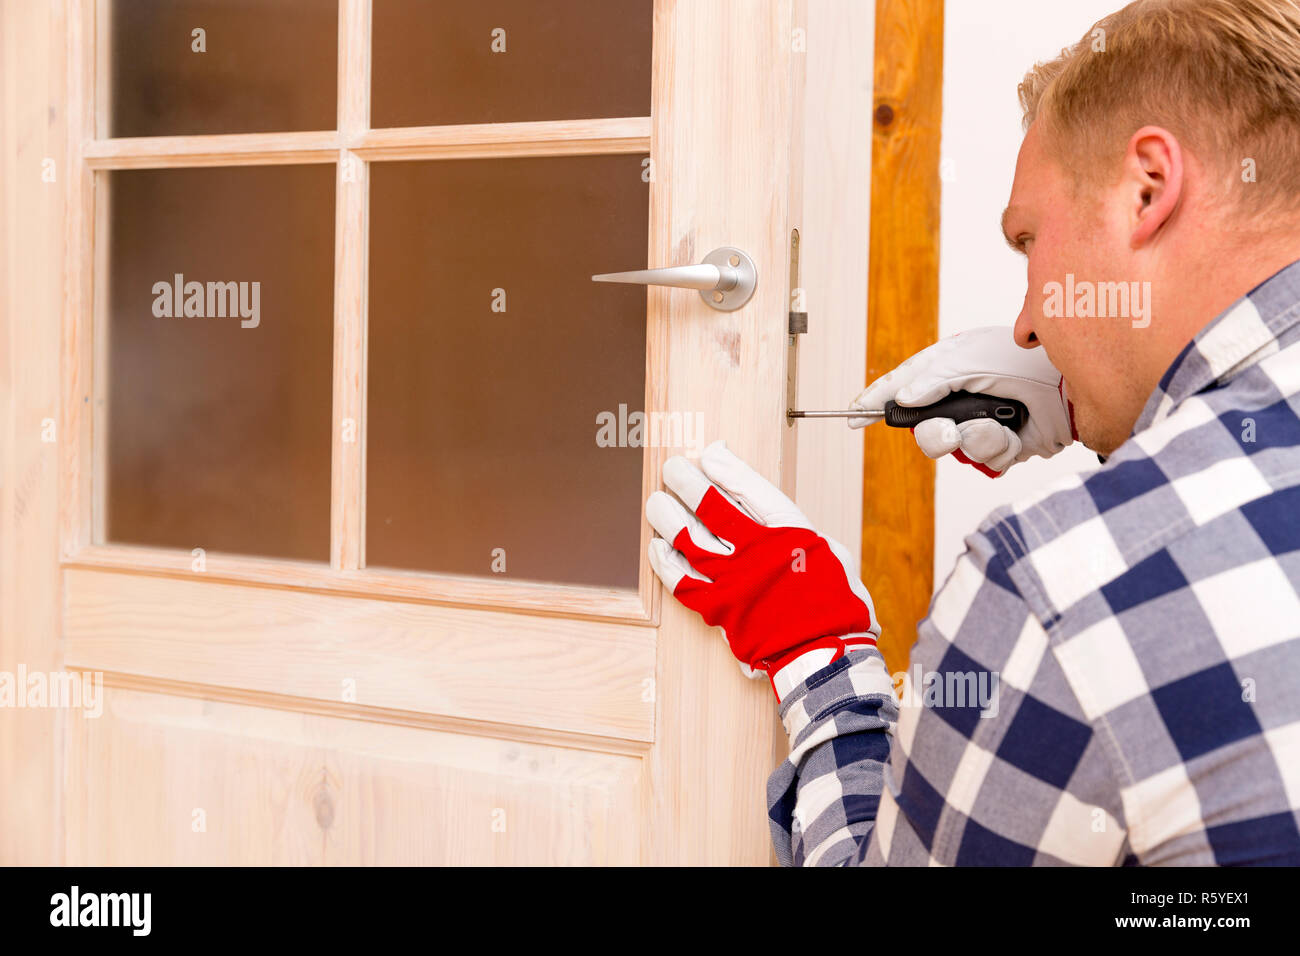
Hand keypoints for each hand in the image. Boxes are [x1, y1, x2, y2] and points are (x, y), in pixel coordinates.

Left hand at [645, 439, 878, 700]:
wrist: (827, 653)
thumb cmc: (833, 601)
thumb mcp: (827, 548)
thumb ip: (790, 521)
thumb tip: (764, 502)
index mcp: (789, 533)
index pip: (748, 489)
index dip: (724, 468)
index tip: (708, 454)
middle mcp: (757, 553)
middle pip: (709, 507)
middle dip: (686, 482)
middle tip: (673, 470)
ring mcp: (734, 581)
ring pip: (688, 539)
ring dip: (667, 517)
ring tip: (657, 502)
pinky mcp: (719, 609)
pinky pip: (681, 581)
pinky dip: (665, 562)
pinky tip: (657, 547)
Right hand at [848, 326, 1075, 476]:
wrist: (1072, 388)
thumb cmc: (1024, 361)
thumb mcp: (969, 360)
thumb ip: (932, 379)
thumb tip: (904, 399)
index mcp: (949, 368)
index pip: (903, 387)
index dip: (878, 401)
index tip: (854, 416)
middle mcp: (962, 398)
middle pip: (922, 428)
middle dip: (932, 433)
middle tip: (946, 430)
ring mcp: (981, 423)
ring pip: (951, 449)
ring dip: (971, 439)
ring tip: (995, 426)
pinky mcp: (1003, 447)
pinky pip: (983, 460)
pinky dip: (997, 447)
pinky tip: (1014, 433)